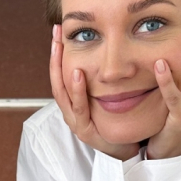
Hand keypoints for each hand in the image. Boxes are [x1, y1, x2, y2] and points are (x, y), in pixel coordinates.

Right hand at [49, 24, 137, 161]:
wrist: (125, 149)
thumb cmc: (117, 121)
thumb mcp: (107, 94)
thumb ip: (103, 76)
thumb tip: (107, 46)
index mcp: (74, 101)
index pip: (60, 73)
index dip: (57, 53)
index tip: (59, 31)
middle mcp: (71, 110)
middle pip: (56, 80)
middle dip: (55, 56)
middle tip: (56, 33)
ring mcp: (76, 121)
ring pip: (63, 93)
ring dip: (61, 69)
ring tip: (61, 49)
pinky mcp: (85, 131)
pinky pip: (80, 108)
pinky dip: (78, 91)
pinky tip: (79, 74)